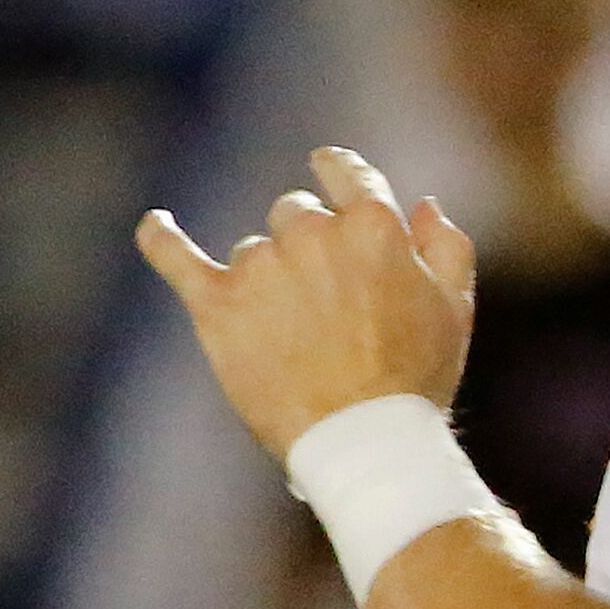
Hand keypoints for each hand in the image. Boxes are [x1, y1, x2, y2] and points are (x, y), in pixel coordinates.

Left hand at [135, 147, 475, 460]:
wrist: (360, 440)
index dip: (338, 170)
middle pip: (296, 212)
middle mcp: (313, 233)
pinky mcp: (216, 305)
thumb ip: (445, 245)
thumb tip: (424, 204)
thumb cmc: (416, 378)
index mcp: (373, 226)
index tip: (327, 168)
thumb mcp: (454, 308)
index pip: (347, 173)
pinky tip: (155, 225)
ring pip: (254, 249)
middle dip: (307, 242)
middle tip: (325, 299)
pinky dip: (161, 238)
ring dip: (267, 275)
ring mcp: (260, 267)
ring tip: (290, 334)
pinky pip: (175, 256)